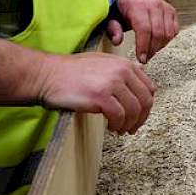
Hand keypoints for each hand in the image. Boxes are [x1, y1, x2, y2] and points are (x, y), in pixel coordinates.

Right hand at [35, 52, 155, 133]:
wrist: (47, 75)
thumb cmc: (70, 72)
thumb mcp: (102, 64)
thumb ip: (121, 73)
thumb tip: (137, 88)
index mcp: (124, 64)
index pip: (148, 88)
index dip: (146, 106)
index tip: (140, 116)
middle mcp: (121, 71)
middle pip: (144, 101)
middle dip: (141, 118)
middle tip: (133, 128)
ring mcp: (112, 83)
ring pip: (133, 110)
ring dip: (129, 124)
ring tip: (120, 130)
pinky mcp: (100, 96)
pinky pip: (119, 116)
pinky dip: (118, 125)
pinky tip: (111, 128)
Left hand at [107, 0, 178, 63]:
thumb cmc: (122, 8)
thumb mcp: (112, 17)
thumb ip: (113, 29)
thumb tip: (117, 41)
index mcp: (138, 6)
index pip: (144, 30)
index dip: (143, 46)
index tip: (141, 58)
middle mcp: (154, 5)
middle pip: (158, 33)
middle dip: (152, 49)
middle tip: (146, 58)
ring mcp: (165, 7)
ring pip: (168, 33)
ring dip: (160, 46)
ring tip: (151, 51)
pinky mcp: (172, 11)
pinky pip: (174, 30)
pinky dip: (168, 40)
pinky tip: (159, 43)